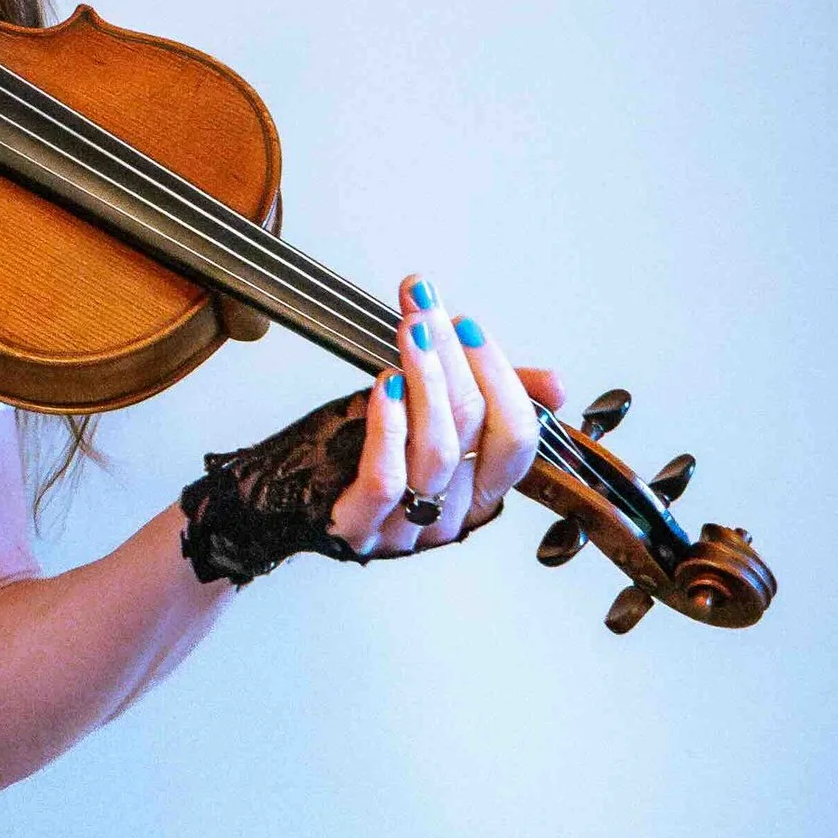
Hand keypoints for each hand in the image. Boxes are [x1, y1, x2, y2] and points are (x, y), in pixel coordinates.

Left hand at [327, 273, 563, 557]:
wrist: (281, 499)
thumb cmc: (355, 454)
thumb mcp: (426, 416)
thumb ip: (488, 397)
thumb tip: (555, 384)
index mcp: (480, 492)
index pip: (517, 437)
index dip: (500, 375)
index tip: (466, 323)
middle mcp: (451, 516)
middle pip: (475, 430)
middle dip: (454, 356)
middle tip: (425, 309)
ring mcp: (406, 529)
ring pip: (437, 451)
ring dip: (425, 378)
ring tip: (407, 331)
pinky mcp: (359, 528)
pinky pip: (387, 479)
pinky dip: (389, 426)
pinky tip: (384, 385)